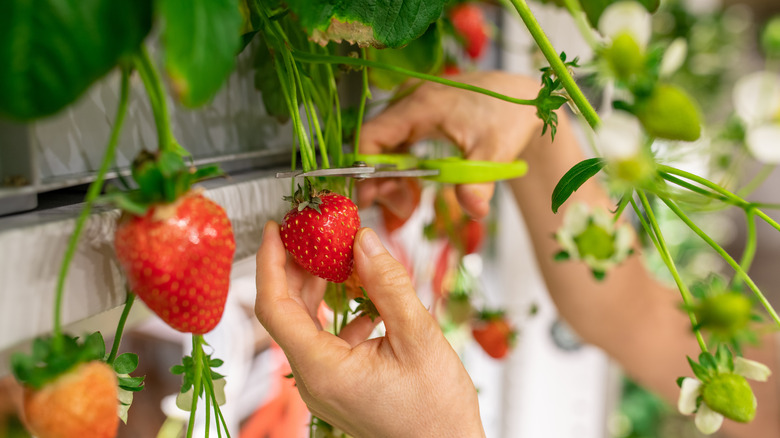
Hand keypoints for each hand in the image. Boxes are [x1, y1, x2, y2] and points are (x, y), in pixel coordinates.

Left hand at [254, 222, 484, 437]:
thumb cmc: (437, 410)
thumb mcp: (418, 337)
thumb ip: (388, 285)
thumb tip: (364, 240)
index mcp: (323, 370)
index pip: (275, 307)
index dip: (270, 263)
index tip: (274, 229)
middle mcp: (314, 380)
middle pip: (287, 314)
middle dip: (295, 267)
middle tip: (310, 231)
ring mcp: (325, 386)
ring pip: (306, 326)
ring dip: (317, 288)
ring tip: (336, 254)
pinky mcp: (339, 386)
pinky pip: (326, 341)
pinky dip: (339, 312)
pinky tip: (365, 297)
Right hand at [358, 71, 543, 218]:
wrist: (523, 98)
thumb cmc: (509, 116)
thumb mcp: (495, 152)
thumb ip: (479, 182)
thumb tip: (474, 210)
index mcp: (421, 105)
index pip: (372, 136)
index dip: (365, 170)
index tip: (372, 200)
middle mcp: (409, 100)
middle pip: (374, 143)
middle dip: (380, 180)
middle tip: (402, 209)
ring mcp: (411, 105)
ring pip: (384, 145)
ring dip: (390, 176)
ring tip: (409, 204)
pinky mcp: (417, 113)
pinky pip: (396, 142)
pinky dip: (400, 166)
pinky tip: (412, 186)